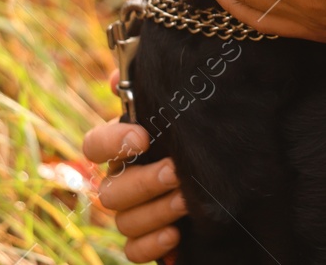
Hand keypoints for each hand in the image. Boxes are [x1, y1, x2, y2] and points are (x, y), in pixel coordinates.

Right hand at [82, 72, 186, 263]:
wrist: (231, 167)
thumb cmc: (201, 133)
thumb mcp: (185, 107)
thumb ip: (156, 91)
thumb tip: (117, 79)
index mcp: (126, 149)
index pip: (95, 146)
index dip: (111, 143)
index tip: (143, 137)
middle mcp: (122, 181)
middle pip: (110, 191)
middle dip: (144, 182)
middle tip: (176, 172)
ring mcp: (134, 213)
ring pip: (124, 222)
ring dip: (155, 211)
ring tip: (187, 200)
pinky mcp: (149, 241)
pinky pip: (133, 251)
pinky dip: (152, 245)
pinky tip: (177, 234)